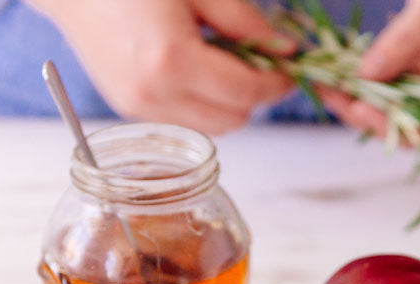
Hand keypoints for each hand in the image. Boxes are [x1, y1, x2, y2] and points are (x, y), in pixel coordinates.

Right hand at [30, 0, 295, 132]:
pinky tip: (193, 71)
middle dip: (253, 96)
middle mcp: (155, 95)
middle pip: (233, 120)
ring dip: (227, 103)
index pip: (246, 93)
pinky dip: (201, 103)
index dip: (276, 83)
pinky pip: (185, 120)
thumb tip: (284, 50)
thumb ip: (244, 21)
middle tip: (256, 64)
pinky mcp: (130, 109)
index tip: (289, 70)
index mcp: (173, 61)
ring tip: (221, 64)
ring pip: (211, 127)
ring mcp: (140, 108)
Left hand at [322, 0, 419, 138]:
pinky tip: (339, 74)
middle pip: (406, 125)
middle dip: (364, 113)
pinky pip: (394, 87)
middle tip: (328, 94)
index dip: (392, 125)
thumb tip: (365, 76)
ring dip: (359, 99)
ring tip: (326, 84)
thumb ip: (403, 42)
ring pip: (394, 109)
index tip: (359, 109)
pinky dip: (368, 82)